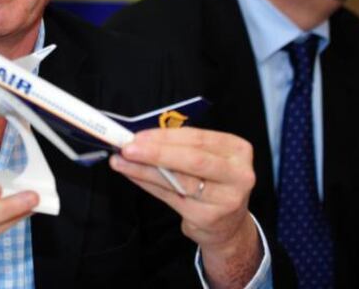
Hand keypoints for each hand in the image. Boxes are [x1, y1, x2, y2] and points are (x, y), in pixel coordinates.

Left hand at [109, 127, 261, 287]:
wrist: (228, 224)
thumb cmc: (213, 182)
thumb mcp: (207, 159)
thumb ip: (179, 147)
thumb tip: (140, 137)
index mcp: (237, 150)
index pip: (197, 138)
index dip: (164, 136)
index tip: (138, 134)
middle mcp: (238, 174)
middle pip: (192, 159)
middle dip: (155, 152)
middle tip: (126, 148)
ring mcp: (225, 199)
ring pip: (178, 180)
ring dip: (144, 169)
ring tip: (120, 161)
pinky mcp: (208, 217)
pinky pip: (170, 197)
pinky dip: (148, 184)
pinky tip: (133, 175)